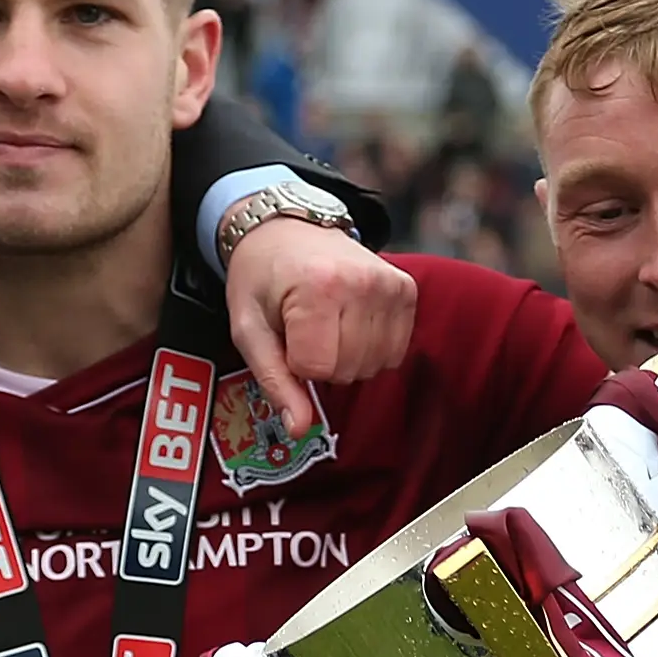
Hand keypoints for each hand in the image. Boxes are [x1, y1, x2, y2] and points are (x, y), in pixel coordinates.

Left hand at [224, 214, 417, 435]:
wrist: (287, 228)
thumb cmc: (262, 277)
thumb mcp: (250, 327)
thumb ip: (274, 379)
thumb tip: (298, 428)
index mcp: (319, 287)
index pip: (318, 368)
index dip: (297, 362)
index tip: (287, 334)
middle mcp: (362, 284)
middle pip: (349, 369)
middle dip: (324, 362)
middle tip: (306, 328)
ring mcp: (390, 286)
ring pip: (375, 365)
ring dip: (349, 358)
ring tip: (329, 325)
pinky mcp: (407, 290)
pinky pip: (395, 351)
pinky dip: (372, 348)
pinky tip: (353, 323)